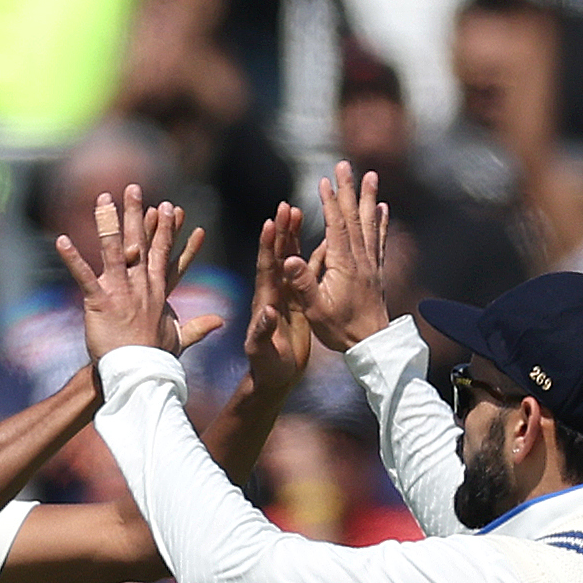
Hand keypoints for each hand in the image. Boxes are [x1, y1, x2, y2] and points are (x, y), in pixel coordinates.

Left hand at [59, 185, 215, 361]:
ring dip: (108, 223)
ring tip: (103, 200)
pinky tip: (61, 241)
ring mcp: (121, 291)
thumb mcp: (180, 339)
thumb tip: (221, 321)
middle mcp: (141, 285)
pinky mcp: (100, 302)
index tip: (168, 206)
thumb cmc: (156, 359)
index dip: (165, 229)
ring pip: (114, 250)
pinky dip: (72, 259)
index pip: (163, 253)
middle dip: (137, 213)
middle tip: (134, 188)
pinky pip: (84, 276)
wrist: (138, 376)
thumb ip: (199, 326)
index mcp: (158, 291)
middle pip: (140, 242)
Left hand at [240, 203, 310, 393]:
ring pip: (289, 259)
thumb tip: (267, 312)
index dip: (268, 246)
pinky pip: (304, 273)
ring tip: (298, 212)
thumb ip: (262, 331)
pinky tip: (321, 240)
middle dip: (280, 231)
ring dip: (293, 236)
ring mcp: (284, 295)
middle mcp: (272, 293)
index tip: (271, 223)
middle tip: (285, 206)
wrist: (275, 376)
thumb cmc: (265, 367)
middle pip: (277, 256)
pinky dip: (311, 255)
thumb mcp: (261, 351)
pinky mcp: (296, 301)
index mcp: (263, 301)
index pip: (266, 268)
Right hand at [287, 164, 389, 353]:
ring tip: (371, 175)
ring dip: (369, 197)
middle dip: (349, 189)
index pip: (336, 226)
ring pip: (370, 223)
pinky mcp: (376, 270)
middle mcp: (360, 259)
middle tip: (345, 165)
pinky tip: (383, 208)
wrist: (372, 344)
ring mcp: (370, 263)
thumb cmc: (340, 329)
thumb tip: (289, 259)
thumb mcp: (315, 309)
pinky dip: (380, 221)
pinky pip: (379, 239)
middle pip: (354, 217)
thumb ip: (302, 283)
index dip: (330, 202)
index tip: (325, 180)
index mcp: (343, 265)